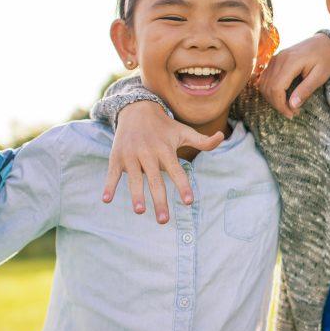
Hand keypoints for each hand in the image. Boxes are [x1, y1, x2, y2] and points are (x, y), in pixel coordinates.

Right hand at [101, 102, 222, 222]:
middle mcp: (148, 153)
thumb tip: (222, 136)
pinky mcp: (117, 156)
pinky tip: (106, 200)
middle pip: (155, 181)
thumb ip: (203, 140)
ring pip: (134, 179)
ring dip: (135, 195)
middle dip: (159, 201)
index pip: (177, 171)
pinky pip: (113, 173)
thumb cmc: (165, 126)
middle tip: (164, 221)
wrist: (136, 109)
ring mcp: (131, 155)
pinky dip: (109, 185)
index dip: (183, 186)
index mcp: (166, 150)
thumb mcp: (184, 131)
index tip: (189, 201)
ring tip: (140, 211)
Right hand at [257, 33, 329, 117]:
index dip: (281, 105)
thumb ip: (305, 90)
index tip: (292, 114)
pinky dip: (270, 90)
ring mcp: (275, 58)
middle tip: (291, 113)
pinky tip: (282, 96)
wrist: (325, 42)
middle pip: (267, 87)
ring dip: (272, 98)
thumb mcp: (320, 76)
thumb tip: (292, 105)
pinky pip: (265, 77)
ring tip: (287, 106)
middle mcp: (278, 59)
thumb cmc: (326, 58)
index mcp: (290, 62)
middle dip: (277, 104)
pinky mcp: (275, 60)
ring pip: (263, 83)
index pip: (276, 88)